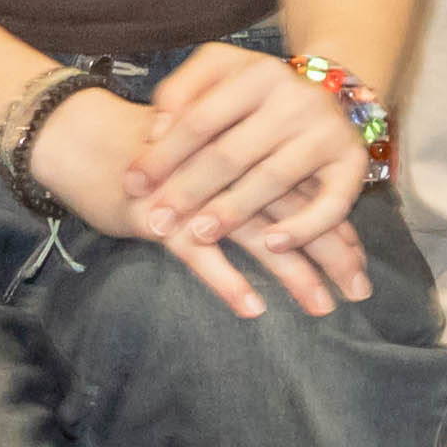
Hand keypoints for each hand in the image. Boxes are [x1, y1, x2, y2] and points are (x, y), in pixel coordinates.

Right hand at [50, 54, 380, 319]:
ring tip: (321, 306)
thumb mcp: (205, 154)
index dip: (334, 225)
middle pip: (293, 212)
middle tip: (357, 290)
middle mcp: (230, 167)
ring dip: (292, 273)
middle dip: (328, 253)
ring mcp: (196, 193)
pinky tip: (252, 308)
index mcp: (247, 147)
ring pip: (257, 234)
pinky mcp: (161, 216)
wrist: (86, 138)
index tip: (361, 263)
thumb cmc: (152, 153)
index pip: (304, 188)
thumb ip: (248, 173)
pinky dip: (227, 281)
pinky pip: (200, 254)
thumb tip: (299, 212)